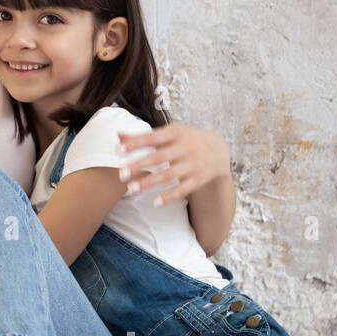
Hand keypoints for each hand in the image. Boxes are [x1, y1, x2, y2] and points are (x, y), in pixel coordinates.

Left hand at [115, 123, 230, 206]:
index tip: (117, 150)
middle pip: (159, 157)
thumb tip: (119, 136)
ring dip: (149, 182)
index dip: (135, 143)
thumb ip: (144, 136)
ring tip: (131, 189)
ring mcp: (193, 164)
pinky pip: (183, 188)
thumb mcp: (169, 133)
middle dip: (139, 165)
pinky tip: (155, 202)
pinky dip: (170, 196)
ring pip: (169, 175)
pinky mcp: (199, 178)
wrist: (219, 149)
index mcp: (176, 133)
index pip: (152, 137)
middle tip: (120, 174)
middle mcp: (185, 147)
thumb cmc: (186, 140)